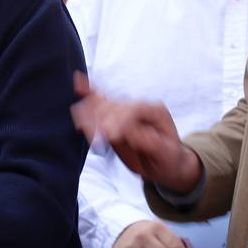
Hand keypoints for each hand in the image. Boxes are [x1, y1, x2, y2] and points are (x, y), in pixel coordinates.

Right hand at [71, 73, 201, 192]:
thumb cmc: (169, 159)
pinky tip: (78, 83)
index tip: (109, 136)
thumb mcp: (163, 152)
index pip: (134, 110)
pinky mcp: (113, 117)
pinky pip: (99, 102)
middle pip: (115, 107)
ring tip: (82, 126)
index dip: (119, 121)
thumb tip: (121, 133)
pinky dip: (89, 93)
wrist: (167, 165)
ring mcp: (125, 110)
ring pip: (103, 105)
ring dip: (90, 113)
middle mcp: (139, 106)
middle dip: (102, 122)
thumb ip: (145, 140)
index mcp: (156, 111)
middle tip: (95, 141)